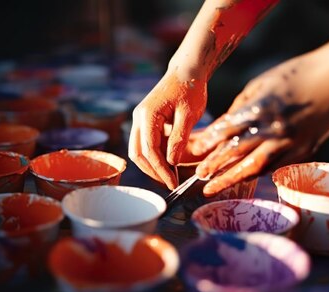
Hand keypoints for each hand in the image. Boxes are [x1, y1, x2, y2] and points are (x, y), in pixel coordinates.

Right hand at [129, 71, 207, 189]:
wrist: (187, 71)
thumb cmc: (190, 89)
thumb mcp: (189, 114)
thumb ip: (179, 138)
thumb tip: (172, 162)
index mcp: (148, 115)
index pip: (149, 150)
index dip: (161, 169)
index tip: (173, 183)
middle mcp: (139, 118)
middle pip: (138, 153)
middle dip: (153, 171)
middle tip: (171, 183)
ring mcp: (140, 120)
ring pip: (138, 151)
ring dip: (152, 165)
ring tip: (170, 175)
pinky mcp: (146, 122)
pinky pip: (145, 144)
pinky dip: (155, 156)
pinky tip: (170, 163)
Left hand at [191, 52, 328, 196]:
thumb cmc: (297, 74)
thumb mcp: (261, 84)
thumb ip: (240, 107)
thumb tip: (221, 128)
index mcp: (262, 108)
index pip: (228, 129)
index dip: (210, 142)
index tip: (195, 151)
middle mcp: (275, 129)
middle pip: (239, 152)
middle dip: (216, 166)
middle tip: (199, 176)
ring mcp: (291, 142)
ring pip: (257, 167)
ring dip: (233, 178)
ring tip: (215, 186)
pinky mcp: (305, 150)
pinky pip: (276, 167)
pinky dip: (257, 173)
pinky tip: (242, 178)